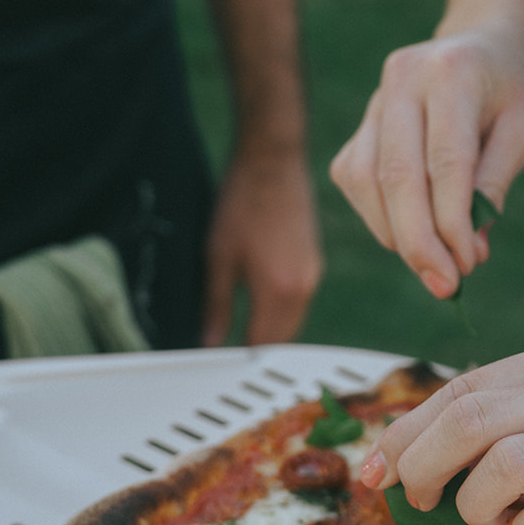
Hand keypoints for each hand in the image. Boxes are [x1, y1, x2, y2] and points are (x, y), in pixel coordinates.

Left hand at [201, 143, 321, 345]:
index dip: (242, 357)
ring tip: (244, 330)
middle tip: (231, 354)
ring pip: (293, 320)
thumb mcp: (218, 257)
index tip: (223, 362)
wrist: (273, 162)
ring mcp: (312, 273)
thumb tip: (209, 340)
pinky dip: (282, 310)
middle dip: (259, 347)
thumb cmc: (243, 202)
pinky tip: (262, 302)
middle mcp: (303, 286)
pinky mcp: (314, 261)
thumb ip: (216, 305)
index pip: (262, 342)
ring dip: (272, 330)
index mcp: (278, 290)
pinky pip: (300, 301)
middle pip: (283, 337)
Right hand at [329, 22, 523, 298]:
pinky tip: (412, 233)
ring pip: (366, 182)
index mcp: (451, 74)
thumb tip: (469, 249)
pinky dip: (380, 217)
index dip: (452, 222)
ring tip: (435, 263)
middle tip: (445, 286)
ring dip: (397, 235)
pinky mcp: (360, 122)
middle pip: (396, 175)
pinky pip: (354, 179)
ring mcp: (374, 99)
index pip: (444, 161)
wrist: (485, 41)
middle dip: (418, 242)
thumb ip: (495, 184)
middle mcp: (402, 79)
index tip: (468, 266)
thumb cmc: (512, 89)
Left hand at [359, 334, 523, 524]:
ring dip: (473, 504)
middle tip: (416, 501)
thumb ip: (516, 411)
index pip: (461, 388)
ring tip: (484, 523)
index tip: (375, 470)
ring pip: (504, 463)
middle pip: (469, 418)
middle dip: (421, 466)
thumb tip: (420, 453)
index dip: (405, 432)